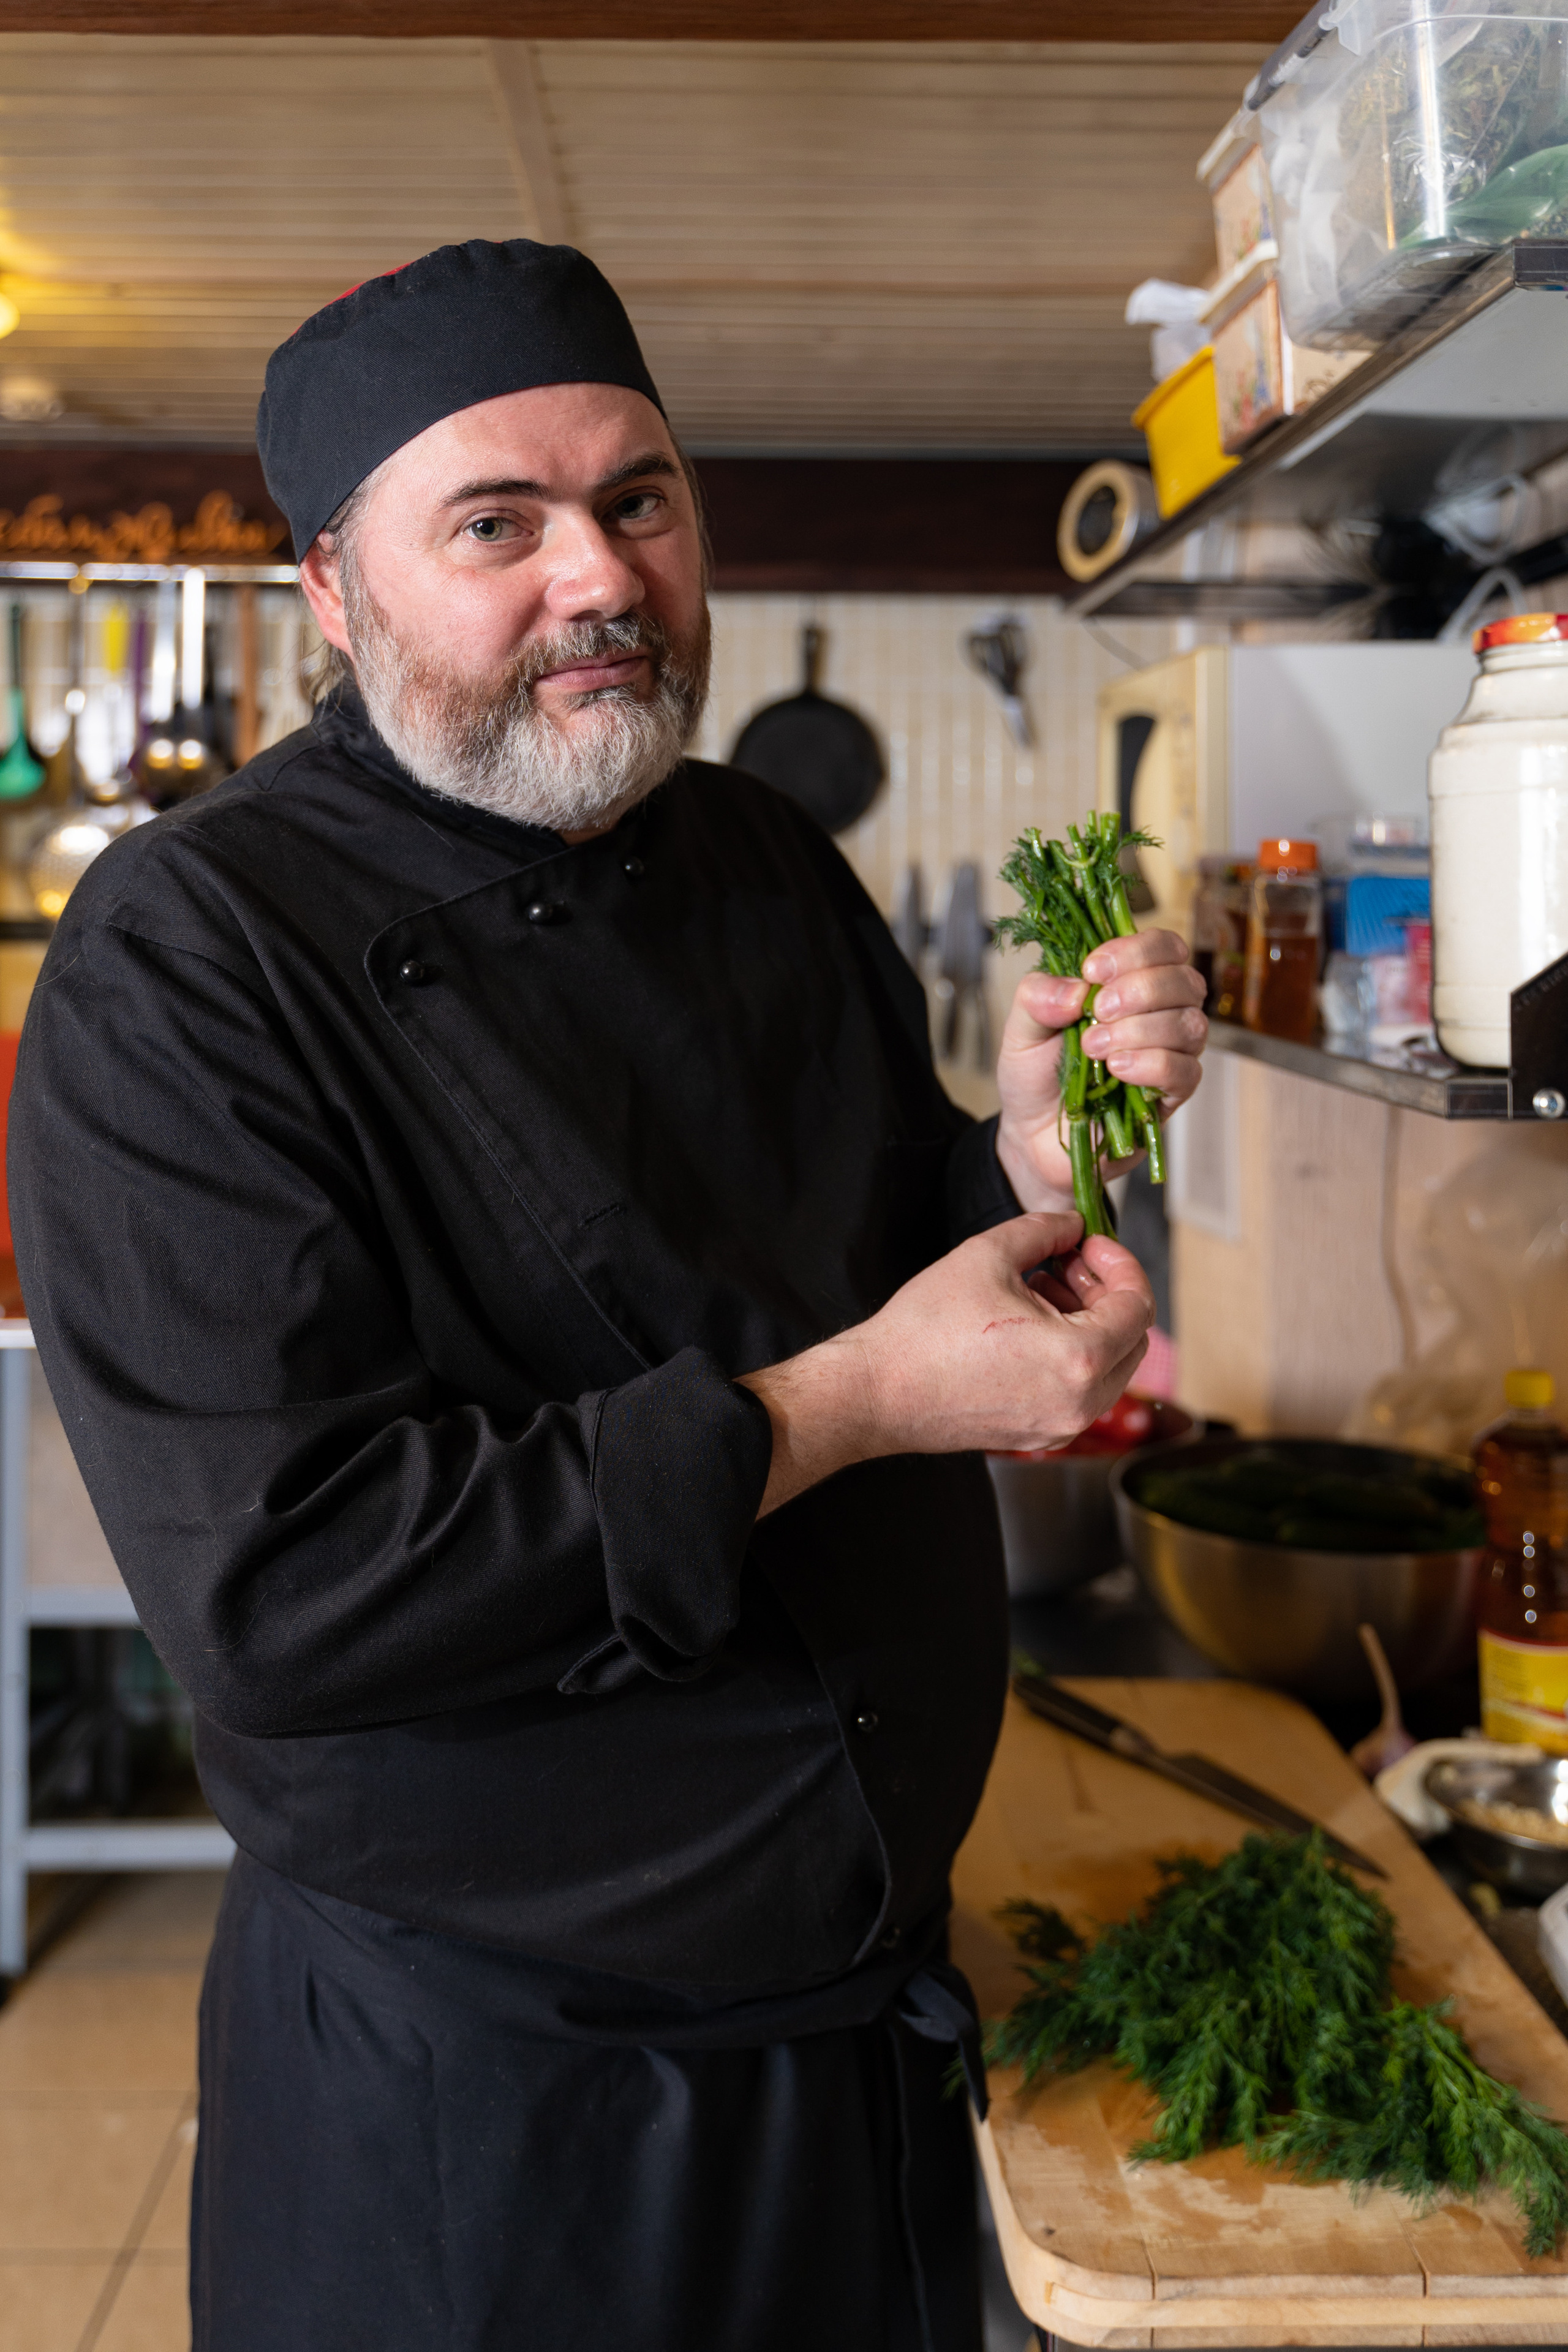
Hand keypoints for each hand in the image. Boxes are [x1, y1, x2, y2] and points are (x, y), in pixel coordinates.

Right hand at [739, 1212, 1153, 1514]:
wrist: (876, 1392)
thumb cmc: (924, 1330)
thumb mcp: (986, 1255)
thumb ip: (1044, 1230)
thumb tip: (1072, 1224)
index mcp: (1078, 1358)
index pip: (1137, 1305)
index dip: (1120, 1264)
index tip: (1091, 1244)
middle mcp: (1081, 1402)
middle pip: (1132, 1339)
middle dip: (1107, 1293)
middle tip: (1068, 1262)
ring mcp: (1061, 1425)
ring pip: (1108, 1367)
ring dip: (1089, 1323)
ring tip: (1040, 1290)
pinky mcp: (1039, 1434)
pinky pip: (1079, 1390)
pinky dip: (1071, 1354)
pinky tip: (1027, 1325)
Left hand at [994, 928, 1206, 1212]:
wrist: (1032, 1136)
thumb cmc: (1035, 1073)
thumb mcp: (1020, 1028)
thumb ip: (1037, 997)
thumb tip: (1076, 990)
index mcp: (1129, 984)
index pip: (1163, 947)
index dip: (1136, 951)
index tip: (1092, 970)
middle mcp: (1159, 1014)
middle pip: (1185, 981)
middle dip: (1141, 989)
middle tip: (1098, 1012)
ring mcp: (1171, 1054)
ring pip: (1191, 1024)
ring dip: (1141, 1030)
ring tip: (1094, 1047)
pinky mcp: (1172, 1096)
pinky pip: (1187, 1072)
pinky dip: (1153, 1065)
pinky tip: (1117, 1070)